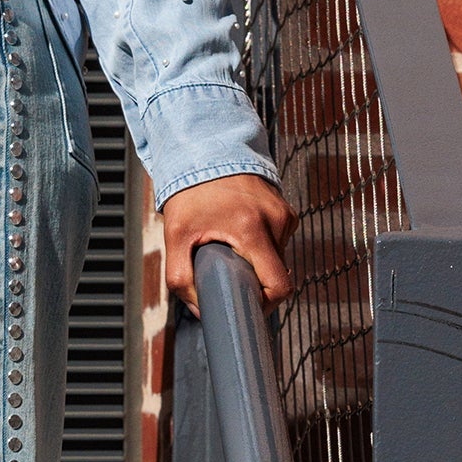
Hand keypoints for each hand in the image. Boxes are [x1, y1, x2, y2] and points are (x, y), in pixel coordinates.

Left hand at [162, 174, 293, 317]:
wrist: (205, 151)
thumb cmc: (189, 193)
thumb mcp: (175, 236)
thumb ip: (181, 278)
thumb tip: (200, 310)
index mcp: (252, 229)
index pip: (279, 285)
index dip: (265, 303)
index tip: (246, 304)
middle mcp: (276, 219)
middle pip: (278, 274)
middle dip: (255, 281)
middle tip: (228, 274)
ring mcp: (284, 213)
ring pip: (277, 258)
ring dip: (256, 261)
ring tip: (231, 246)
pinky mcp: (285, 209)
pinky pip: (277, 241)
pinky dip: (260, 246)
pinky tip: (239, 233)